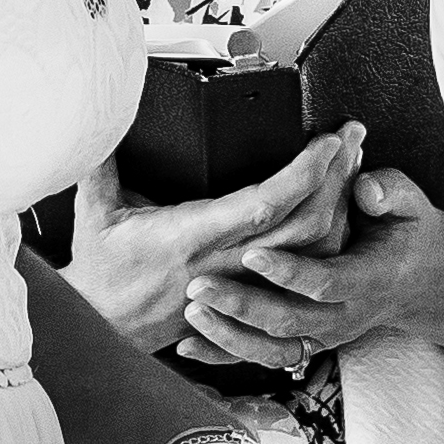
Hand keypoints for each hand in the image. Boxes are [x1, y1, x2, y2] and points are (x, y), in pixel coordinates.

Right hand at [66, 125, 363, 358]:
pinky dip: (326, 240)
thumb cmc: (101, 273)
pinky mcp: (248, 299)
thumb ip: (101, 160)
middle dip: (336, 178)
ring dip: (338, 207)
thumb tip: (101, 114)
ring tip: (350, 164)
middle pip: (303, 226)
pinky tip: (335, 211)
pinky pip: (302, 272)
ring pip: (311, 253)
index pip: (263, 204)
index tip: (326, 140)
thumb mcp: (93, 213)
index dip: (304, 172)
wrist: (103, 330)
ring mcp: (242, 286)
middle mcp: (224, 265)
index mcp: (191, 238)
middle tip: (351, 138)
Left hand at [178, 167, 443, 372]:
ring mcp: (325, 335)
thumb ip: (387, 190)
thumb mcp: (410, 202)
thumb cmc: (409, 232)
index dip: (288, 272)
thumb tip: (364, 186)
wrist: (421, 280)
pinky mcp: (307, 343)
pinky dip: (224, 355)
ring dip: (228, 335)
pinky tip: (188, 346)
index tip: (250, 254)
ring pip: (272, 349)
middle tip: (200, 285)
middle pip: (290, 322)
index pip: (325, 283)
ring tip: (192, 311)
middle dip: (242, 306)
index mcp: (369, 279)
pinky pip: (262, 358)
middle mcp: (345, 315)